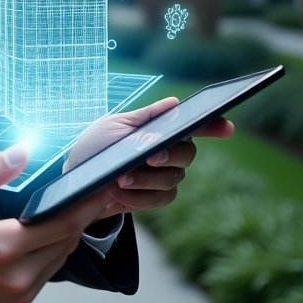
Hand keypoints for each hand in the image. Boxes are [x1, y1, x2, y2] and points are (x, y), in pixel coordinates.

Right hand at [0, 145, 118, 302]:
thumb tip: (21, 152)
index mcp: (0, 246)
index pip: (62, 223)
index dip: (87, 203)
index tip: (103, 183)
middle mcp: (16, 274)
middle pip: (69, 239)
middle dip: (84, 212)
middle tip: (95, 186)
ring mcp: (20, 291)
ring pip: (63, 254)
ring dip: (72, 229)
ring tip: (78, 201)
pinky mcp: (20, 298)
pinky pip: (51, 267)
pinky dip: (57, 245)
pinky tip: (54, 225)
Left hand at [64, 97, 233, 221]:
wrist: (75, 184)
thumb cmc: (94, 148)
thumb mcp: (113, 127)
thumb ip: (144, 117)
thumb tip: (174, 102)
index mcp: (159, 131)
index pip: (193, 126)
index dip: (213, 126)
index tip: (226, 127)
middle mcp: (168, 153)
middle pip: (187, 154)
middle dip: (170, 155)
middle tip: (149, 156)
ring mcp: (163, 177)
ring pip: (172, 179)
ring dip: (145, 178)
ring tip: (120, 177)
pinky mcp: (153, 198)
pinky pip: (160, 199)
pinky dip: (138, 196)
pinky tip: (118, 191)